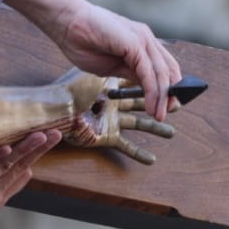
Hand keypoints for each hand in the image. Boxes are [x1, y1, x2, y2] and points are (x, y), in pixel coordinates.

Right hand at [4, 0, 182, 120]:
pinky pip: (148, 72)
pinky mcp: (135, 43)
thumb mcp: (112, 66)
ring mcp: (142, 39)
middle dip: (171, 94)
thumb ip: (131, 73)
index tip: (168, 106)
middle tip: (168, 113)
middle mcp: (146, 39)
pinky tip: (150, 105)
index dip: (170, 86)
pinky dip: (152, 91)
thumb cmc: (84, 42)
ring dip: (162, 97)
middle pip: (169, 70)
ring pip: (161, 72)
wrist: (67, 23)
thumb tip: (147, 87)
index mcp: (142, 43)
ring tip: (159, 114)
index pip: (165, 66)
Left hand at [59, 74, 174, 164]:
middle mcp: (119, 94)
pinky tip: (151, 159)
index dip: (165, 83)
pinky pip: (126, 145)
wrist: (50, 106)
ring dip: (157, 128)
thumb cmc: (74, 82)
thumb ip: (133, 69)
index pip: (151, 76)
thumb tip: (155, 70)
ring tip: (171, 133)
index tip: (178, 87)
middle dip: (165, 101)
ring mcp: (113, 114)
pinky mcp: (106, 133)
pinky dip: (138, 152)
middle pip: (150, 97)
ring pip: (141, 121)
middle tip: (177, 105)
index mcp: (120, 74)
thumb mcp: (106, 71)